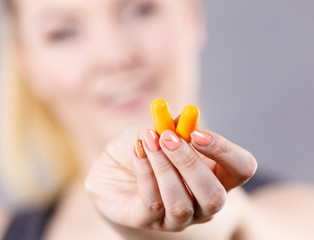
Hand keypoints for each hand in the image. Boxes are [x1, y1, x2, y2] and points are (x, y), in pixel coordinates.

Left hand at [85, 124, 256, 231]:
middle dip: (190, 163)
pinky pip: (153, 204)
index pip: (241, 169)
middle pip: (215, 196)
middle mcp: (202, 202)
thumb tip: (187, 118)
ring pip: (181, 204)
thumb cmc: (144, 145)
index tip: (196, 132)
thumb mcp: (158, 128)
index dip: (224, 151)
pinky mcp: (150, 222)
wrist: (113, 164)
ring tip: (148, 140)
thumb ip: (174, 125)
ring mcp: (178, 218)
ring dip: (163, 167)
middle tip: (167, 136)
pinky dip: (145, 172)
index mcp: (215, 176)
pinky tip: (137, 151)